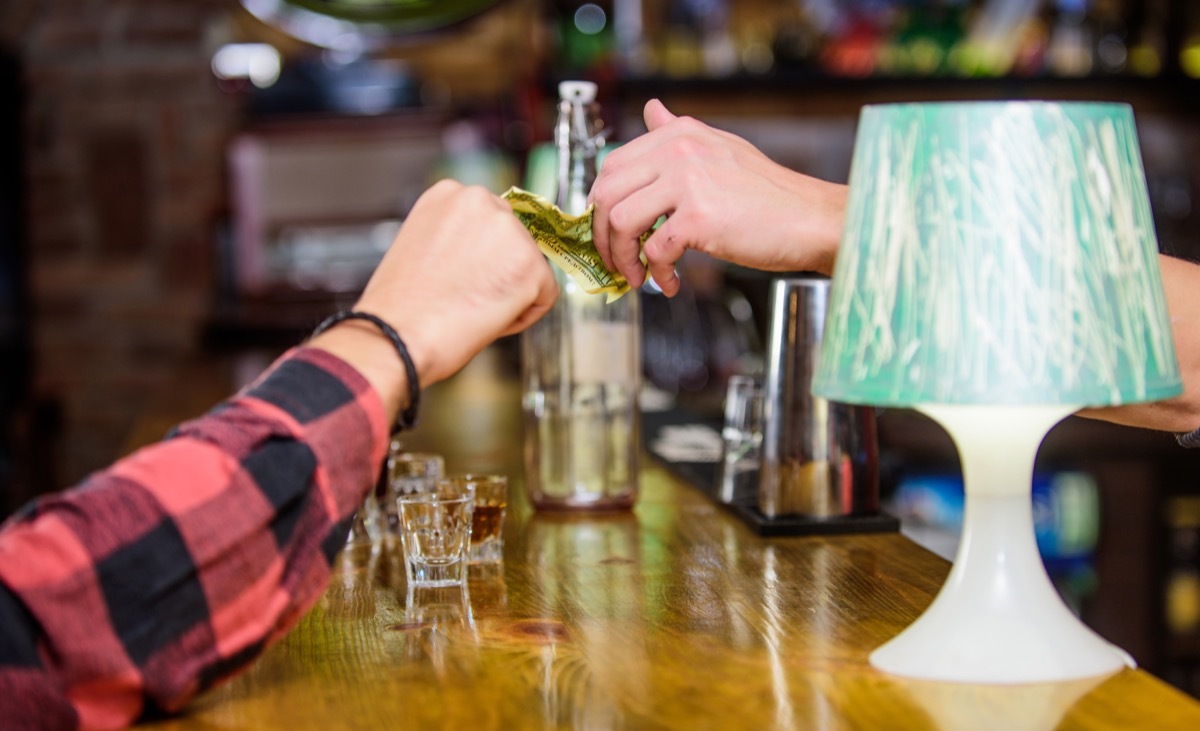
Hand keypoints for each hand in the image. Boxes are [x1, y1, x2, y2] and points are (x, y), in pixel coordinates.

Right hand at [311, 180, 557, 414]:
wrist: (394, 336)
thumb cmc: (400, 307)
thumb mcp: (423, 248)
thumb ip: (458, 240)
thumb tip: (485, 255)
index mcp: (449, 193)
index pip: (490, 223)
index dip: (481, 258)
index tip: (464, 276)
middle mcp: (481, 200)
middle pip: (515, 240)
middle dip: (500, 271)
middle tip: (468, 297)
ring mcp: (510, 230)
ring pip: (531, 267)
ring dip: (511, 293)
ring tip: (471, 308)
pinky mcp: (531, 264)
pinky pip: (545, 296)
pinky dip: (523, 316)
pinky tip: (487, 320)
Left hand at [589, 99, 846, 295]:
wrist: (811, 219)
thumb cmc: (770, 195)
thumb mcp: (720, 148)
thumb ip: (678, 132)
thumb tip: (651, 109)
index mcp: (680, 133)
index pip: (612, 164)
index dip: (601, 204)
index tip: (608, 231)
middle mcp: (679, 149)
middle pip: (607, 192)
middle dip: (602, 234)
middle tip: (615, 259)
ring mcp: (688, 181)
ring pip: (621, 222)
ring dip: (623, 257)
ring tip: (638, 275)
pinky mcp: (699, 218)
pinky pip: (655, 251)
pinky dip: (657, 274)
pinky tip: (670, 283)